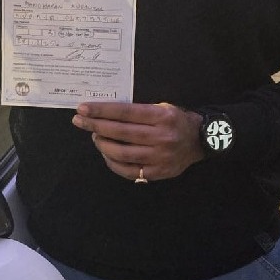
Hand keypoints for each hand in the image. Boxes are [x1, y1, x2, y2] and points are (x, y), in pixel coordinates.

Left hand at [72, 101, 204, 181]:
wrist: (201, 141)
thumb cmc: (176, 120)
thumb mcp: (163, 107)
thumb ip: (138, 111)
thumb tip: (105, 113)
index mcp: (161, 117)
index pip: (125, 112)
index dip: (101, 110)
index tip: (83, 108)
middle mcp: (161, 137)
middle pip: (120, 132)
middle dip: (95, 125)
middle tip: (79, 121)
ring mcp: (159, 157)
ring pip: (121, 153)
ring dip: (102, 144)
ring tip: (94, 136)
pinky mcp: (157, 173)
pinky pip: (128, 170)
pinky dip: (112, 162)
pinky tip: (106, 153)